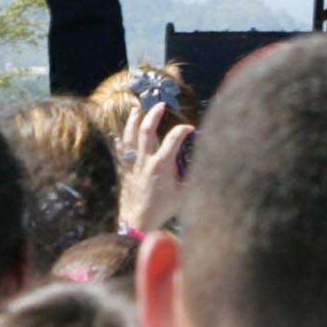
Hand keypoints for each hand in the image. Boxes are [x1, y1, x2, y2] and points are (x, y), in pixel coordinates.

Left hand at [117, 101, 192, 232]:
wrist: (138, 221)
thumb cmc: (163, 209)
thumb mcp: (184, 194)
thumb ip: (194, 179)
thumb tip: (207, 170)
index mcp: (162, 165)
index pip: (174, 139)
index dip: (182, 129)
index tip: (190, 128)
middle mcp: (146, 161)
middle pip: (148, 130)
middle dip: (154, 114)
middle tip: (160, 105)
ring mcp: (133, 164)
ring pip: (130, 136)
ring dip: (133, 121)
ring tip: (137, 109)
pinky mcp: (125, 170)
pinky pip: (121, 151)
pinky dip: (121, 140)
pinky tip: (120, 134)